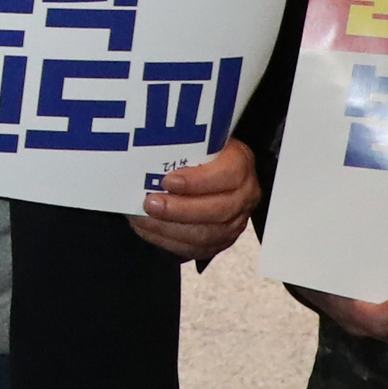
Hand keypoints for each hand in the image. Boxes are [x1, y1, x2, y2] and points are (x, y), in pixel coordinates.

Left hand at [130, 140, 259, 264]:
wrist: (206, 170)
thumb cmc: (197, 152)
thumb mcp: (196, 139)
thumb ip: (181, 144)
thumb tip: (147, 145)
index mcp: (241, 164)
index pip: (228, 175)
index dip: (198, 181)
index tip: (168, 180)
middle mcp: (244, 196)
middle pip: (218, 210)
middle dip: (179, 210)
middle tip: (150, 203)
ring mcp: (235, 222)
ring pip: (206, 234)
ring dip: (169, 229)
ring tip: (143, 218)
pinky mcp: (220, 241)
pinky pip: (196, 249)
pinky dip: (168, 242)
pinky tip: (148, 230)